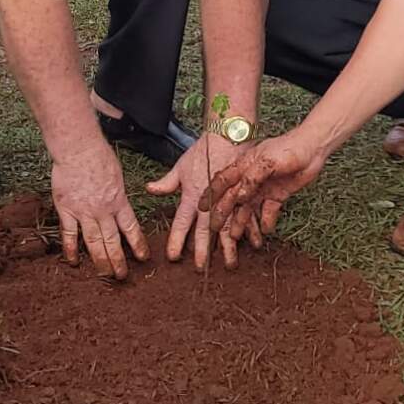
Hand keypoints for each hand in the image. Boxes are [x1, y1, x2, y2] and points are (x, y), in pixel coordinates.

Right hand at [51, 138, 149, 279]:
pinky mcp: (67, 210)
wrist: (78, 148)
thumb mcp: (118, 176)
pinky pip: (70, 234)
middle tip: (122, 277)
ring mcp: (84, 212)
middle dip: (118, 261)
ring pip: (94, 243)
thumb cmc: (99, 156)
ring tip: (105, 275)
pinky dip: (72, 249)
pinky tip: (74, 262)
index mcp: (119, 201)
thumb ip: (119, 195)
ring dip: (100, 261)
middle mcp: (103, 211)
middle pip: (112, 242)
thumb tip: (121, 208)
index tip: (142, 258)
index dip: (137, 245)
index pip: (131, 229)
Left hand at [146, 132, 247, 271]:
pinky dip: (251, 230)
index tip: (174, 257)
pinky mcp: (244, 193)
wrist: (228, 134)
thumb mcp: (181, 166)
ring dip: (229, 247)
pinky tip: (254, 243)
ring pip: (228, 228)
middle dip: (203, 251)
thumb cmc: (204, 149)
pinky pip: (248, 215)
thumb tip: (149, 189)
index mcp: (193, 195)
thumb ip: (167, 182)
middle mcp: (211, 201)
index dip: (177, 241)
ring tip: (230, 264)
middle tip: (201, 269)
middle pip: (205, 231)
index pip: (182, 223)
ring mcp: (229, 198)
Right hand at [202, 129, 327, 235]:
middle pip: (233, 198)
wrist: (314, 148)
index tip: (202, 207)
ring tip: (235, 237)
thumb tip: (239, 197)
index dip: (211, 194)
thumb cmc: (288, 148)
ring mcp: (264, 188)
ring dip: (242, 222)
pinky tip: (265, 230)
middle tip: (214, 229)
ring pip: (248, 208)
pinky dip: (266, 221)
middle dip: (223, 214)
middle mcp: (251, 178)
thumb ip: (252, 178)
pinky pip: (268, 211)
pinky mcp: (277, 195)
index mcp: (244, 166)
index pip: (223, 181)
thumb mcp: (268, 160)